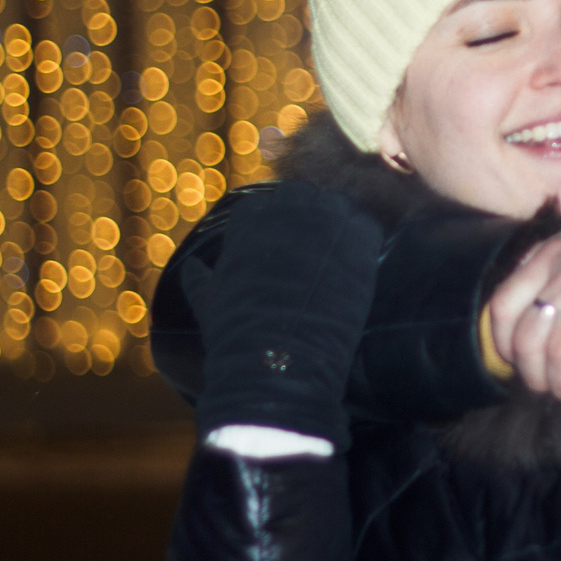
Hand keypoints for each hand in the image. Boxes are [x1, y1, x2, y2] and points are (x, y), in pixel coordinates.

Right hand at [185, 183, 383, 446]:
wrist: (277, 362)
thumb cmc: (237, 336)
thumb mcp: (209, 303)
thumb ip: (199, 280)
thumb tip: (192, 268)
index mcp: (249, 218)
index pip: (272, 202)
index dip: (284, 224)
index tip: (290, 248)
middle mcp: (288, 210)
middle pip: (307, 198)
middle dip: (313, 218)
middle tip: (320, 251)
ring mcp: (327, 222)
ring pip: (340, 206)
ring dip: (341, 225)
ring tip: (340, 257)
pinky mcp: (359, 243)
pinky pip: (368, 226)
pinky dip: (366, 241)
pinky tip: (360, 264)